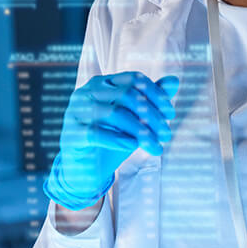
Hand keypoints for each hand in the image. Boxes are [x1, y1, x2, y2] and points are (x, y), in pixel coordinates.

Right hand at [43, 71, 179, 210]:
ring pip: (114, 114)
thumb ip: (151, 99)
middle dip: (152, 115)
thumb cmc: (112, 139)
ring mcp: (75, 112)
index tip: (171, 114)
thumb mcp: (135, 119)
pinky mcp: (71, 134)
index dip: (156, 94)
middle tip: (167, 134)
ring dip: (140, 131)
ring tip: (156, 146)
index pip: (134, 79)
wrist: (85, 168)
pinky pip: (96, 133)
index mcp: (102, 83)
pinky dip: (117, 139)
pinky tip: (133, 146)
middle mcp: (86, 92)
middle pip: (126, 95)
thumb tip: (175, 80)